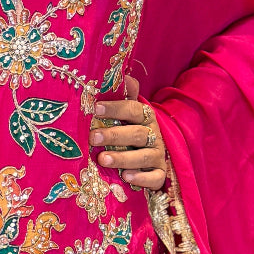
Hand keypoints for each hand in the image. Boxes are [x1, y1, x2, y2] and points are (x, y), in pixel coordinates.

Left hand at [89, 75, 166, 190]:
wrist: (154, 157)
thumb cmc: (132, 132)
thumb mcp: (129, 114)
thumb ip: (125, 96)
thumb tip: (122, 75)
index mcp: (145, 117)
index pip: (132, 109)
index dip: (115, 108)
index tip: (95, 108)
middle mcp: (154, 135)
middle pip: (136, 134)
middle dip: (114, 135)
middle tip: (93, 137)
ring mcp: (158, 155)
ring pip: (143, 156)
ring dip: (123, 158)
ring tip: (102, 159)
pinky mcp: (160, 174)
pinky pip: (154, 177)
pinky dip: (142, 177)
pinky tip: (126, 177)